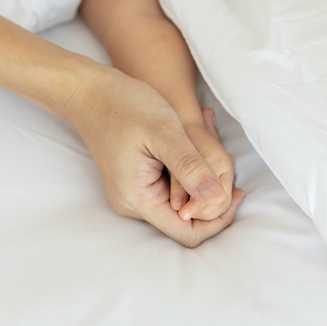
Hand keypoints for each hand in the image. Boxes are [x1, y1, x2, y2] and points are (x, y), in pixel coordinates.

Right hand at [74, 69, 243, 246]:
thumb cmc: (124, 106)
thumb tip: (218, 198)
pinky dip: (187, 174)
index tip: (236, 191)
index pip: (187, 232)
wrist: (90, 92)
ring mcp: (133, 195)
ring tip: (207, 144)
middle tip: (222, 159)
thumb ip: (191, 167)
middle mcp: (133, 205)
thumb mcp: (164, 132)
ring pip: (180, 204)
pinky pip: (170, 190)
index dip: (217, 219)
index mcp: (138, 198)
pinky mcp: (136, 183)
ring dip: (199, 182)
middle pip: (186, 220)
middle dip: (210, 196)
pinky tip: (193, 146)